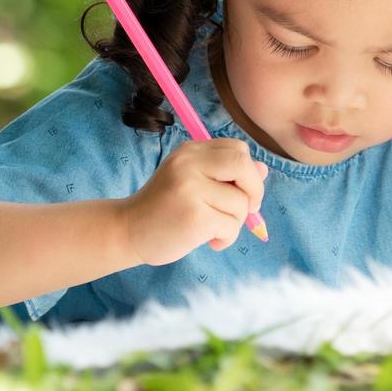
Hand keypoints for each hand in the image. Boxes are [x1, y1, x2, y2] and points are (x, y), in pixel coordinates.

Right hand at [116, 138, 267, 266]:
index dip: (249, 171)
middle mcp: (189, 164)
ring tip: (215, 229)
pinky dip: (226, 238)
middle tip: (247, 210)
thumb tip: (263, 169)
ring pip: (241, 203)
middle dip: (255, 190)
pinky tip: (210, 241)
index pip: (238, 149)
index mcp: (190, 151)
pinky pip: (231, 226)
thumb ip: (224, 174)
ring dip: (236, 222)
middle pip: (243, 165)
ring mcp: (190, 189)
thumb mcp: (191, 181)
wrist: (128, 230)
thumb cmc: (164, 207)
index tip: (242, 191)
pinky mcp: (194, 217)